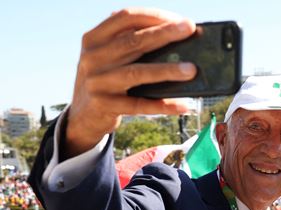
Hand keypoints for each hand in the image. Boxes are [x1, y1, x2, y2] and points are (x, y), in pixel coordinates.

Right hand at [66, 8, 197, 155]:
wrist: (82, 115)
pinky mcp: (105, 105)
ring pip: (137, 73)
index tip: (179, 20)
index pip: (125, 18)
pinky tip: (183, 104)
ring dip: (167, 70)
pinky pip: (139, 105)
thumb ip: (128, 41)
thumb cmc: (106, 79)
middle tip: (189, 29)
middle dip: (164, 34)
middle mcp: (92, 57)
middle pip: (133, 41)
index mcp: (94, 39)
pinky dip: (163, 105)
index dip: (153, 16)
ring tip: (192, 69)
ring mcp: (97, 82)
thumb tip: (173, 32)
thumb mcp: (107, 56)